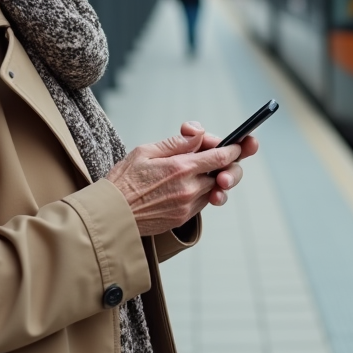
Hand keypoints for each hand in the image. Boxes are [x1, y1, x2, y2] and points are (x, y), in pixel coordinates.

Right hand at [104, 122, 257, 236]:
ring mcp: (187, 206)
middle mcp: (189, 188)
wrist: (110, 215)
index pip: (221, 155)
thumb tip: (200, 134)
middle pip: (225, 175)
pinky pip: (202, 202)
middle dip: (230, 166)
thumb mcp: (146, 151)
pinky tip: (189, 184)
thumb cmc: (123, 180)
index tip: (242, 142)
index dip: (235, 148)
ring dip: (213, 178)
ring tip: (201, 169)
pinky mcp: (183, 218)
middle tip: (227, 158)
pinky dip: (202, 191)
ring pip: (214, 188)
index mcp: (181, 168)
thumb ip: (177, 143)